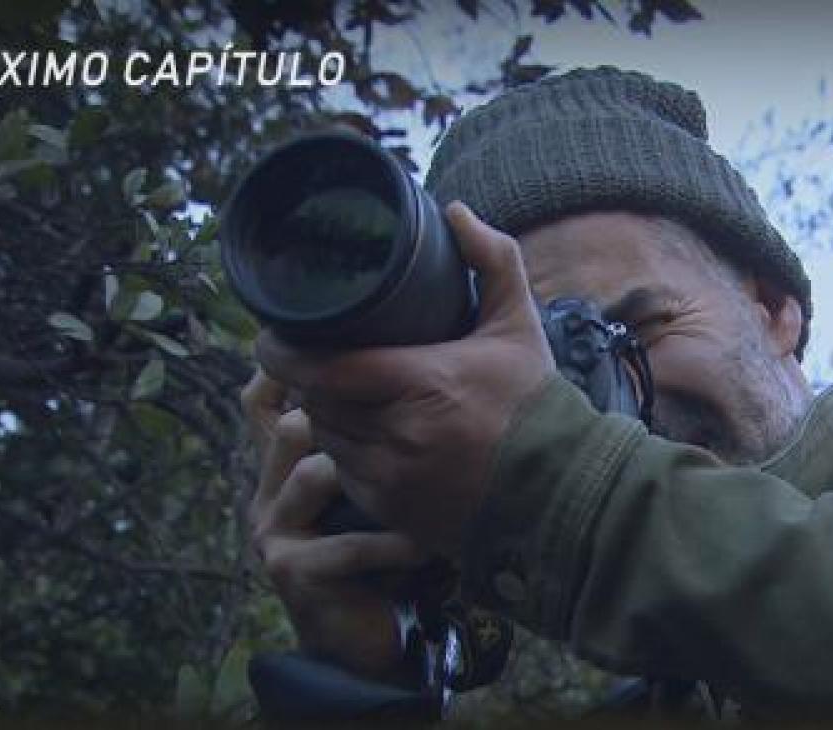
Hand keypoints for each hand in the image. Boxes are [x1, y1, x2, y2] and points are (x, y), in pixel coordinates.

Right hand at [241, 370, 429, 682]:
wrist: (369, 636)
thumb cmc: (383, 553)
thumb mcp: (375, 487)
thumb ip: (376, 438)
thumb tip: (412, 366)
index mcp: (284, 463)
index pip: (263, 399)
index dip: (292, 371)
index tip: (352, 352)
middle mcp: (269, 490)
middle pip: (290, 426)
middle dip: (349, 419)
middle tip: (410, 416)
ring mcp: (275, 531)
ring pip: (315, 475)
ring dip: (375, 480)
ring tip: (425, 481)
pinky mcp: (292, 571)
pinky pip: (347, 544)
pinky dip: (392, 544)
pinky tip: (424, 543)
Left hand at [255, 202, 555, 558]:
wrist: (560, 489)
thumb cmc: (534, 403)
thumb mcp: (518, 324)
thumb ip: (492, 260)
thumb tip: (455, 211)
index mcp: (423, 382)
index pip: (322, 369)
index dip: (282, 353)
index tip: (272, 336)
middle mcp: (400, 435)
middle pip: (316, 402)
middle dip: (310, 381)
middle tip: (316, 359)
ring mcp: (394, 480)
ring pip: (326, 439)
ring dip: (325, 416)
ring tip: (343, 394)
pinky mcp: (393, 512)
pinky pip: (343, 475)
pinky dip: (346, 453)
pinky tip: (367, 435)